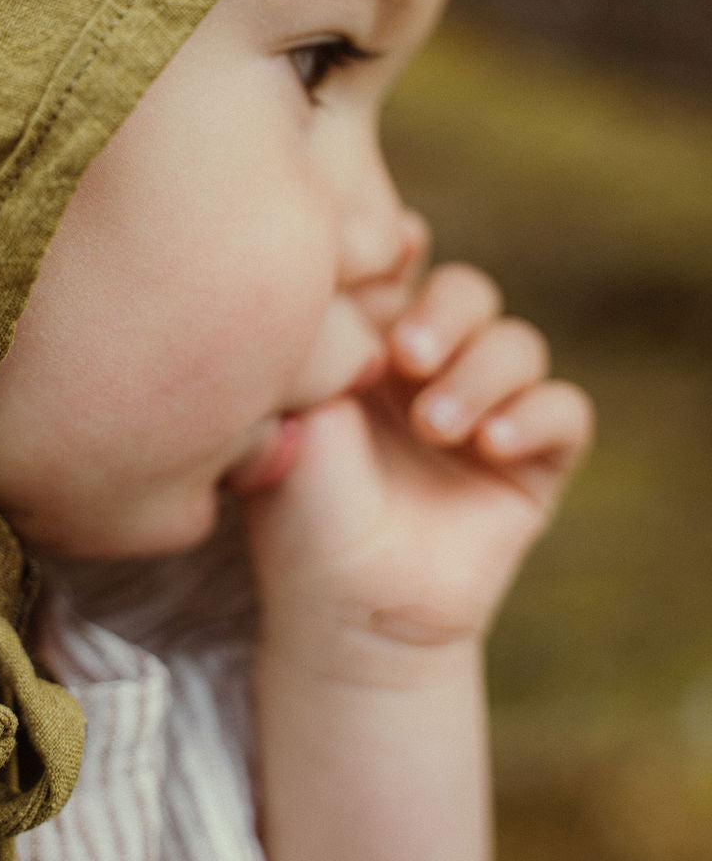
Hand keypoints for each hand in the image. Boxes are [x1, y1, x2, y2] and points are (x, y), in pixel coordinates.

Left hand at [245, 240, 593, 679]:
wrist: (345, 613)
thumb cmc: (301, 512)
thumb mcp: (296, 414)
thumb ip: (327, 339)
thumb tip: (349, 268)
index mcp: (369, 342)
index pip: (401, 268)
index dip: (400, 247)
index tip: (391, 250)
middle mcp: (431, 368)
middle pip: (468, 292)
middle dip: (445, 313)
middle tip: (407, 355)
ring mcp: (485, 411)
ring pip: (518, 344)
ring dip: (481, 374)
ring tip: (435, 426)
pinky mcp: (535, 462)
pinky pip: (565, 411)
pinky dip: (536, 414)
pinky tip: (492, 443)